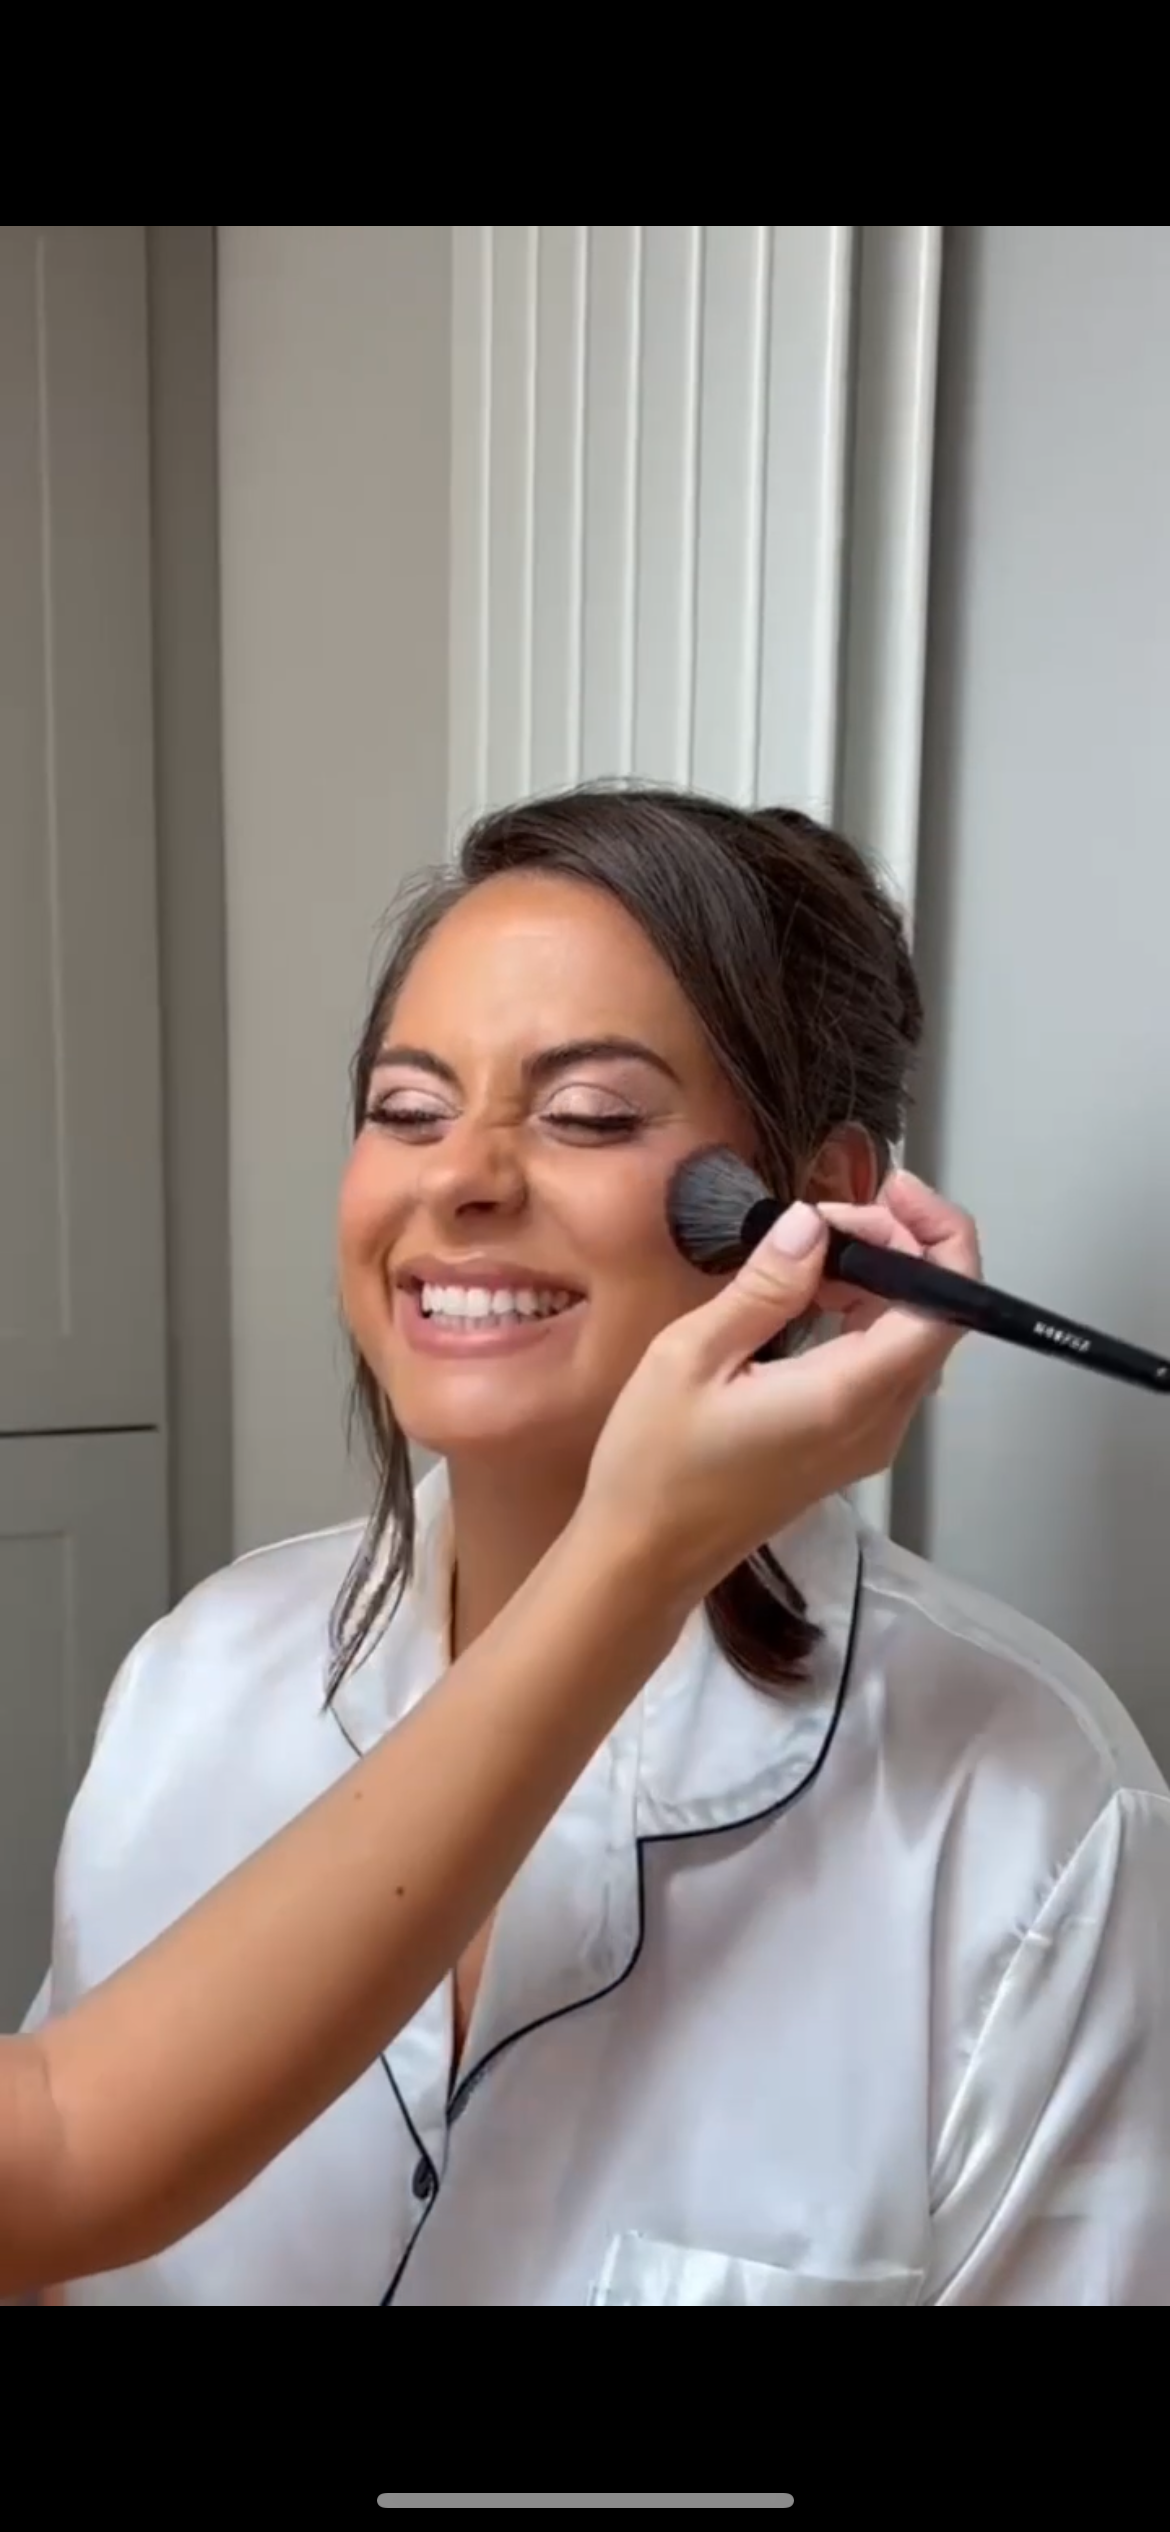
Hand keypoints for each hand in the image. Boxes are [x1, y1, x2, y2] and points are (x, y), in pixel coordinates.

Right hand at [582, 1171, 979, 1608]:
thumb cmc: (655, 1462)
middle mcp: (881, 1419)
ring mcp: (872, 1438)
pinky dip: (867, 1315)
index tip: (883, 1191)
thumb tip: (811, 1225)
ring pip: (915, 1338)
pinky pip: (886, 1365)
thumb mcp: (692, 1357)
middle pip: (941, 1316)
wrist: (644, 1557)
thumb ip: (765, 1288)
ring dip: (885, 1279)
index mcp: (850, 1393)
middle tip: (829, 1214)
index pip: (948, 1305)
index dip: (936, 1236)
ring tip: (817, 1244)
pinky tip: (814, 1293)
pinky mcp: (851, 1444)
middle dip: (904, 1246)